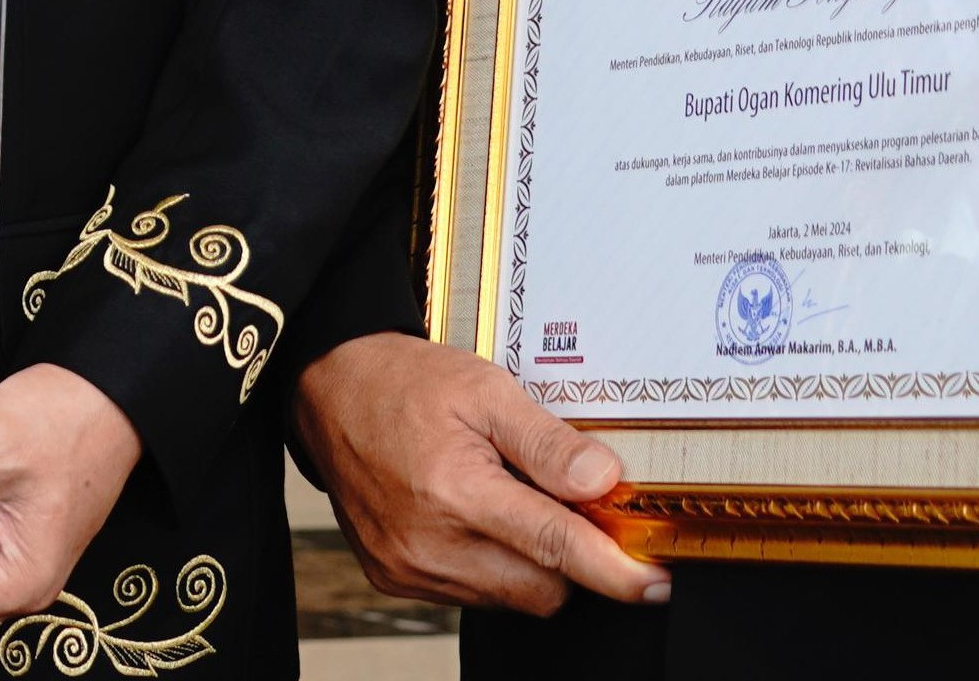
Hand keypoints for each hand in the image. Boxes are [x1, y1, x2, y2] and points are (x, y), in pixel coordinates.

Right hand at [290, 333, 665, 614]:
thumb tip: (604, 482)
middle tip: (559, 502)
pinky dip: (488, 565)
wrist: (325, 389)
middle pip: (541, 588)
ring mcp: (408, 567)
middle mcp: (429, 542)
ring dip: (526, 561)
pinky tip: (471, 516)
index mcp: (455, 489)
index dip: (613, 571)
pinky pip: (470, 594)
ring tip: (501, 497)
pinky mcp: (394, 578)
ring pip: (509, 597)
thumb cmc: (401, 382)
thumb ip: (547, 441)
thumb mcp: (484, 388)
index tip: (653, 583)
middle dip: (566, 555)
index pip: (555, 547)